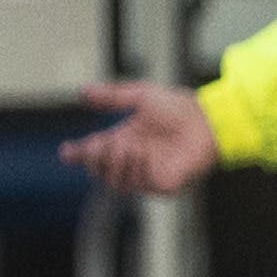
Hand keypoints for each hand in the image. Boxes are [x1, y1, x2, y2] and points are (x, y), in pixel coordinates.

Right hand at [62, 79, 219, 196]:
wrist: (210, 119)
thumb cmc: (181, 107)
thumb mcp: (142, 95)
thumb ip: (113, 96)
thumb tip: (84, 92)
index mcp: (124, 141)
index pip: (93, 153)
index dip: (78, 155)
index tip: (67, 152)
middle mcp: (132, 160)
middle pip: (99, 171)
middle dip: (95, 160)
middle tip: (99, 145)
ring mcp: (147, 174)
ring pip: (116, 182)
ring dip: (116, 164)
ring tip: (126, 147)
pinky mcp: (165, 184)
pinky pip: (141, 184)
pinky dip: (137, 170)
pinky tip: (142, 154)